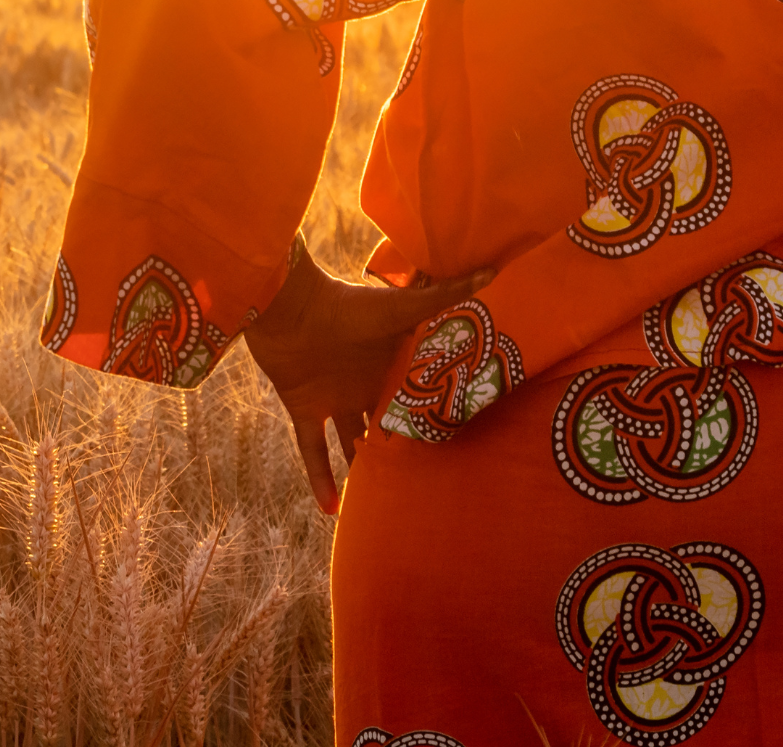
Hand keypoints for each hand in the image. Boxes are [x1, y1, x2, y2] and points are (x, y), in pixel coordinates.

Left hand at [242, 240, 494, 514]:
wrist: (289, 306)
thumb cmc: (348, 303)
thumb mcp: (403, 307)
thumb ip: (446, 295)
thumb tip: (493, 270)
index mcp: (388, 363)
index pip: (415, 395)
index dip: (431, 417)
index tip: (456, 442)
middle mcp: (363, 384)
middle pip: (385, 423)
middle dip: (401, 448)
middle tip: (426, 485)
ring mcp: (333, 399)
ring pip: (351, 443)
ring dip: (362, 470)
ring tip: (384, 504)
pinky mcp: (303, 409)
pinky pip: (312, 452)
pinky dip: (319, 479)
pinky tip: (329, 511)